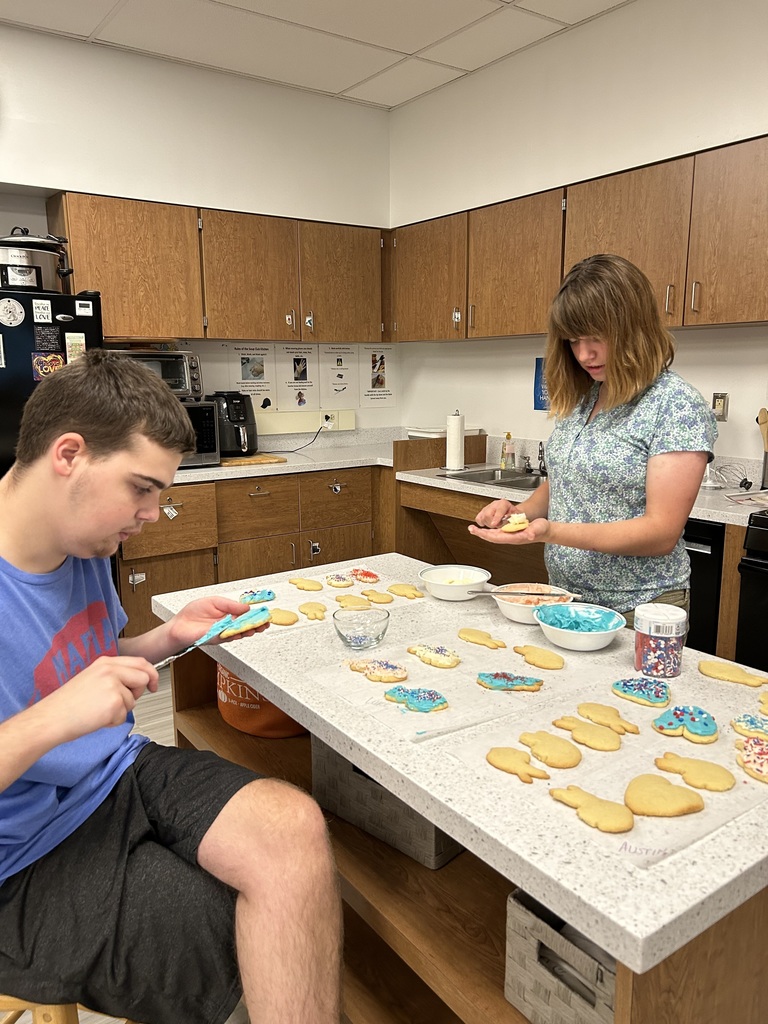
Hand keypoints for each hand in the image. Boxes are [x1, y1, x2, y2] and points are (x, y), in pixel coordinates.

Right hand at [41, 655, 158, 741]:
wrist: (52, 717)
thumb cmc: (68, 703)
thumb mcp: (92, 678)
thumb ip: (114, 675)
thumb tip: (135, 682)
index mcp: (105, 662)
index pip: (140, 662)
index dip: (150, 674)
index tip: (153, 684)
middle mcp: (111, 670)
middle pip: (144, 677)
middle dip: (138, 692)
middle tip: (124, 702)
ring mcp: (113, 685)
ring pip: (133, 700)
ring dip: (120, 710)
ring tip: (99, 710)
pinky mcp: (114, 702)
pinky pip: (124, 715)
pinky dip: (113, 721)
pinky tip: (97, 718)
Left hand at [170, 596, 269, 647]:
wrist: (179, 625)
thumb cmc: (193, 613)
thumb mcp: (215, 601)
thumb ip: (231, 605)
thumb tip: (246, 608)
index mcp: (228, 614)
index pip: (246, 615)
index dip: (256, 615)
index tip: (265, 615)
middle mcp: (227, 624)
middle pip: (246, 625)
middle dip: (257, 625)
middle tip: (265, 624)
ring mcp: (224, 632)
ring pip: (241, 632)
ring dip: (250, 630)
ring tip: (257, 627)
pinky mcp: (218, 638)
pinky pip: (230, 636)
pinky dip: (237, 633)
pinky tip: (244, 630)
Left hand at [468, 517, 548, 544]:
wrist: (545, 531)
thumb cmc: (542, 530)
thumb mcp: (539, 528)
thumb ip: (534, 531)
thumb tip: (529, 534)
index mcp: (514, 537)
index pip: (497, 537)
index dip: (486, 534)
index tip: (478, 531)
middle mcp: (510, 537)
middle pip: (492, 537)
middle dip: (481, 534)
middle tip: (471, 529)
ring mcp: (510, 535)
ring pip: (493, 535)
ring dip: (483, 532)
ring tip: (474, 529)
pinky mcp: (511, 532)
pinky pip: (497, 532)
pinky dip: (489, 530)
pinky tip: (485, 528)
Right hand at [473, 498, 515, 528]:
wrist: (511, 511)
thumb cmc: (515, 514)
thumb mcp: (517, 516)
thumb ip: (514, 519)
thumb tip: (510, 523)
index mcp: (504, 504)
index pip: (498, 510)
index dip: (496, 518)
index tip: (494, 524)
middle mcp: (495, 504)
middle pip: (487, 515)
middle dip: (492, 523)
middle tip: (498, 525)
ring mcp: (488, 507)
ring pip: (482, 517)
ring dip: (488, 524)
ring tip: (495, 524)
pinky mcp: (482, 511)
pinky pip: (478, 518)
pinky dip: (482, 522)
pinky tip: (488, 523)